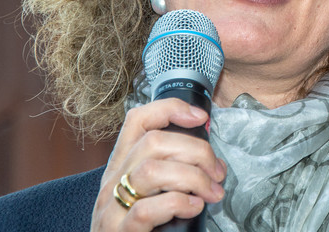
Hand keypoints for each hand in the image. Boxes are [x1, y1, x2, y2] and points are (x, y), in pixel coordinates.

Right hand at [91, 98, 226, 230]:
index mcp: (121, 166)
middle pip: (153, 142)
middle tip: (216, 172)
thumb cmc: (139, 230)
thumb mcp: (148, 193)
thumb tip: (212, 160)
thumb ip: (172, 173)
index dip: (170, 109)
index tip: (201, 117)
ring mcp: (112, 208)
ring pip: (151, 170)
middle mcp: (113, 182)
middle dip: (196, 151)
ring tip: (211, 193)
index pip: (137, 120)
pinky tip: (194, 208)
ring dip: (192, 177)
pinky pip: (146, 210)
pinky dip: (178, 203)